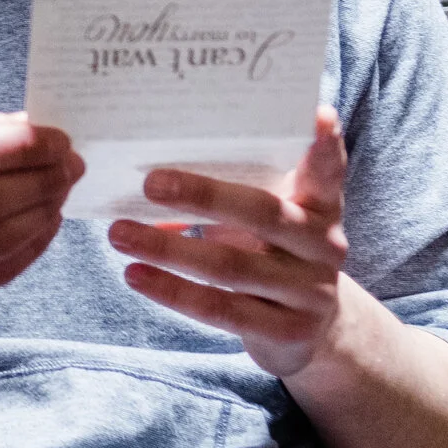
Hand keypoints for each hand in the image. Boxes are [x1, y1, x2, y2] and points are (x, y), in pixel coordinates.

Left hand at [108, 105, 355, 375]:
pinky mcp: (288, 331)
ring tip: (119, 233)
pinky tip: (135, 275)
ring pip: (231, 267)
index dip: (326, 145)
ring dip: (169, 250)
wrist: (311, 333)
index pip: (329, 171)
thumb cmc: (273, 256)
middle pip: (263, 214)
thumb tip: (150, 177)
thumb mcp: (269, 222)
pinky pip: (221, 310)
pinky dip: (173, 291)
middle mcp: (324, 245)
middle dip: (204, 196)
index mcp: (321, 208)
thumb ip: (234, 195)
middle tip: (149, 182)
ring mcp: (310, 291)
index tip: (316, 115)